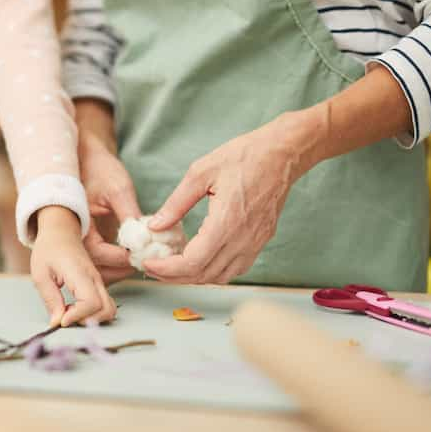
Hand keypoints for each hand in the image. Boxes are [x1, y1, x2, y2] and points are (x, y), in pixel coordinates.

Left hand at [30, 206, 116, 326]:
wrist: (60, 232)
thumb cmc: (49, 250)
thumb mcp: (40, 274)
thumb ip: (50, 299)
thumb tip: (57, 322)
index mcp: (79, 273)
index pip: (91, 302)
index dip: (78, 316)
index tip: (61, 320)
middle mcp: (94, 278)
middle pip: (106, 309)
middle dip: (87, 321)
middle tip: (66, 317)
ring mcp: (98, 281)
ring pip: (110, 309)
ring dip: (93, 318)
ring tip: (70, 312)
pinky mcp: (98, 284)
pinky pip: (105, 304)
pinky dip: (94, 313)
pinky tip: (75, 307)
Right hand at [78, 132, 141, 283]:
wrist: (86, 158)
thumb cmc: (98, 169)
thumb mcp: (118, 189)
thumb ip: (130, 215)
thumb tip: (146, 240)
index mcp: (73, 224)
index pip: (97, 253)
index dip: (122, 257)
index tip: (143, 255)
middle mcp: (71, 237)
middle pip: (94, 268)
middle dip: (121, 269)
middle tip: (146, 262)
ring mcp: (78, 241)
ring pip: (96, 268)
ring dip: (118, 269)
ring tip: (142, 261)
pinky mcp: (86, 241)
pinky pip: (99, 261)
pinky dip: (115, 262)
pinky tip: (133, 256)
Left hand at [143, 112, 315, 283]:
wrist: (282, 154)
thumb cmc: (243, 157)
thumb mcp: (200, 173)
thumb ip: (176, 204)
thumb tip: (156, 226)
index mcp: (226, 222)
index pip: (193, 262)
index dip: (167, 269)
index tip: (148, 264)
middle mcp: (243, 239)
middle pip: (204, 274)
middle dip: (174, 276)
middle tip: (153, 268)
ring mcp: (255, 243)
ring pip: (221, 276)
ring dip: (194, 277)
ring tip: (172, 266)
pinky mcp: (261, 241)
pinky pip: (236, 268)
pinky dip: (214, 271)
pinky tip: (199, 260)